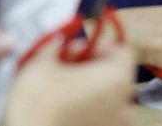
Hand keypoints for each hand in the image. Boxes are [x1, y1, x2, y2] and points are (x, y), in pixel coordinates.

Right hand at [3, 39, 134, 125]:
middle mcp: (124, 103)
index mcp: (117, 79)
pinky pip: (98, 115)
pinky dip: (84, 107)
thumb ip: (53, 46)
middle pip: (113, 73)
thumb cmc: (37, 107)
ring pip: (105, 96)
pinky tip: (59, 106)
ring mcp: (113, 124)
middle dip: (88, 64)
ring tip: (57, 86)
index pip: (122, 51)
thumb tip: (56, 42)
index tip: (77, 47)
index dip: (99, 45)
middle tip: (62, 64)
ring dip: (85, 86)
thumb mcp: (39, 65)